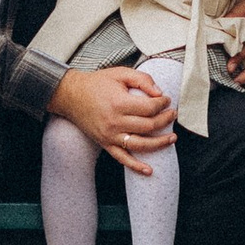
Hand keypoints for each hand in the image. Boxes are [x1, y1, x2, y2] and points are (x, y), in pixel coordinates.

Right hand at [53, 61, 176, 174]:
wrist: (71, 95)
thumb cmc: (97, 83)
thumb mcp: (120, 73)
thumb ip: (142, 79)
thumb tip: (159, 93)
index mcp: (119, 103)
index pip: (149, 108)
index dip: (162, 104)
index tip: (166, 100)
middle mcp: (115, 122)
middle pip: (148, 126)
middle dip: (165, 120)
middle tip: (173, 114)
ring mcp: (110, 135)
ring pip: (140, 145)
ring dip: (159, 144)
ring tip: (172, 138)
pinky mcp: (105, 143)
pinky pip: (122, 158)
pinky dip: (136, 166)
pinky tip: (149, 170)